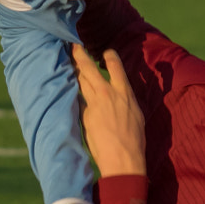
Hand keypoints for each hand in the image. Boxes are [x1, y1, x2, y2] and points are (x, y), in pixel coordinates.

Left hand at [72, 44, 144, 176]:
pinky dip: (75, 92)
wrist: (122, 158)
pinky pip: (78, 99)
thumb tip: (119, 96)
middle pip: (89, 69)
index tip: (105, 52)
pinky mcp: (84, 115)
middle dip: (79, 55)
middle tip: (73, 45)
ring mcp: (93, 104)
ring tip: (69, 62)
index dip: (109, 56)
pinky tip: (68, 87)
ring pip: (80, 81)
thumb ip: (124, 101)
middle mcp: (108, 94)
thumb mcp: (136, 115)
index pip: (115, 66)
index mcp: (125, 93)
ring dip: (74, 70)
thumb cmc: (134, 140)